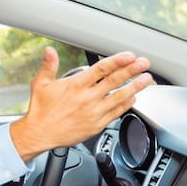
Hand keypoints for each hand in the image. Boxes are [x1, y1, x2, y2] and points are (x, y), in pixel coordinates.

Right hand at [10, 47, 153, 160]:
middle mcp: (87, 98)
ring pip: (119, 97)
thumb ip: (48, 66)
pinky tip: (133, 98)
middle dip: (132, 70)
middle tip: (144, 63)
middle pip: (114, 81)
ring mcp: (93, 112)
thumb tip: (49, 50)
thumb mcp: (40, 84)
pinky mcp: (96, 125)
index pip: (101, 69)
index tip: (129, 56)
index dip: (117, 61)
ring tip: (147, 79)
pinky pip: (116, 113)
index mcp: (75, 86)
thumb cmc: (40, 110)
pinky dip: (126, 105)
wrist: (39, 134)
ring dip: (135, 87)